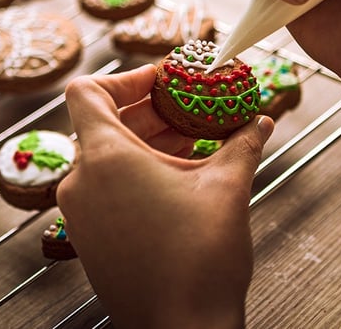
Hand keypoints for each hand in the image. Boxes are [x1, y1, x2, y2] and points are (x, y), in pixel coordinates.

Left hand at [59, 65, 274, 327]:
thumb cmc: (198, 263)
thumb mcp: (228, 188)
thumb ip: (242, 142)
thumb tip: (259, 120)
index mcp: (105, 158)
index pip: (88, 91)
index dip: (125, 78)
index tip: (162, 81)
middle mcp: (82, 182)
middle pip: (102, 122)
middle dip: (148, 111)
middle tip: (188, 109)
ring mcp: (81, 212)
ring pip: (105, 157)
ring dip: (146, 142)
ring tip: (191, 143)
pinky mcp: (89, 237)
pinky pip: (105, 187)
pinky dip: (136, 173)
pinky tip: (178, 178)